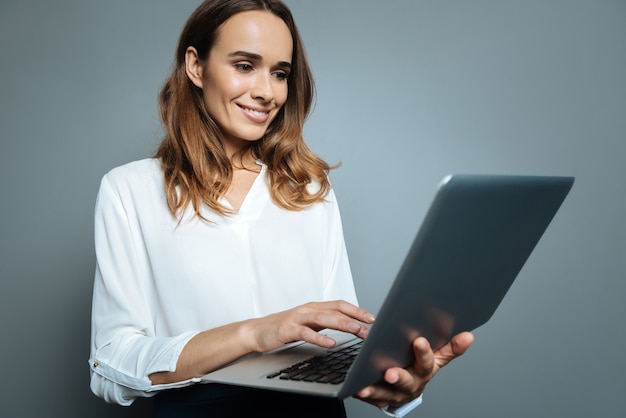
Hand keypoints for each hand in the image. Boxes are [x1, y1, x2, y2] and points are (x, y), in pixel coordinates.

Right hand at [247, 300, 374, 352]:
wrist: (257, 331)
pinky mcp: (287, 329)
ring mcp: (297, 318)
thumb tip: (350, 327)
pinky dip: (319, 337)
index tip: (372, 318)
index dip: (357, 310)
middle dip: (354, 317)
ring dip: (342, 323)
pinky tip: (330, 343)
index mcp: (315, 307)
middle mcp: (308, 309)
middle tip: (369, 326)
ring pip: (323, 318)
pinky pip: (306, 332)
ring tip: (356, 330)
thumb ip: (327, 323)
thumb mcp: (309, 323)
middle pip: (335, 309)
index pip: (340, 304)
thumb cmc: (285, 328)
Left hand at [354, 331, 473, 408]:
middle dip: (400, 377)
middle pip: (408, 381)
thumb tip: (469, 336)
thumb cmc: (420, 367)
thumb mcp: (437, 357)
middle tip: (391, 372)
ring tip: (366, 386)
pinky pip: (373, 398)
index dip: (424, 353)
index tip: (419, 340)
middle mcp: (413, 384)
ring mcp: (397, 394)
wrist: (409, 390)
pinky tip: (357, 388)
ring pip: (387, 393)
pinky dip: (365, 393)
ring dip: (377, 390)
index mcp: (427, 370)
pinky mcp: (382, 399)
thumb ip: (451, 347)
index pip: (429, 362)